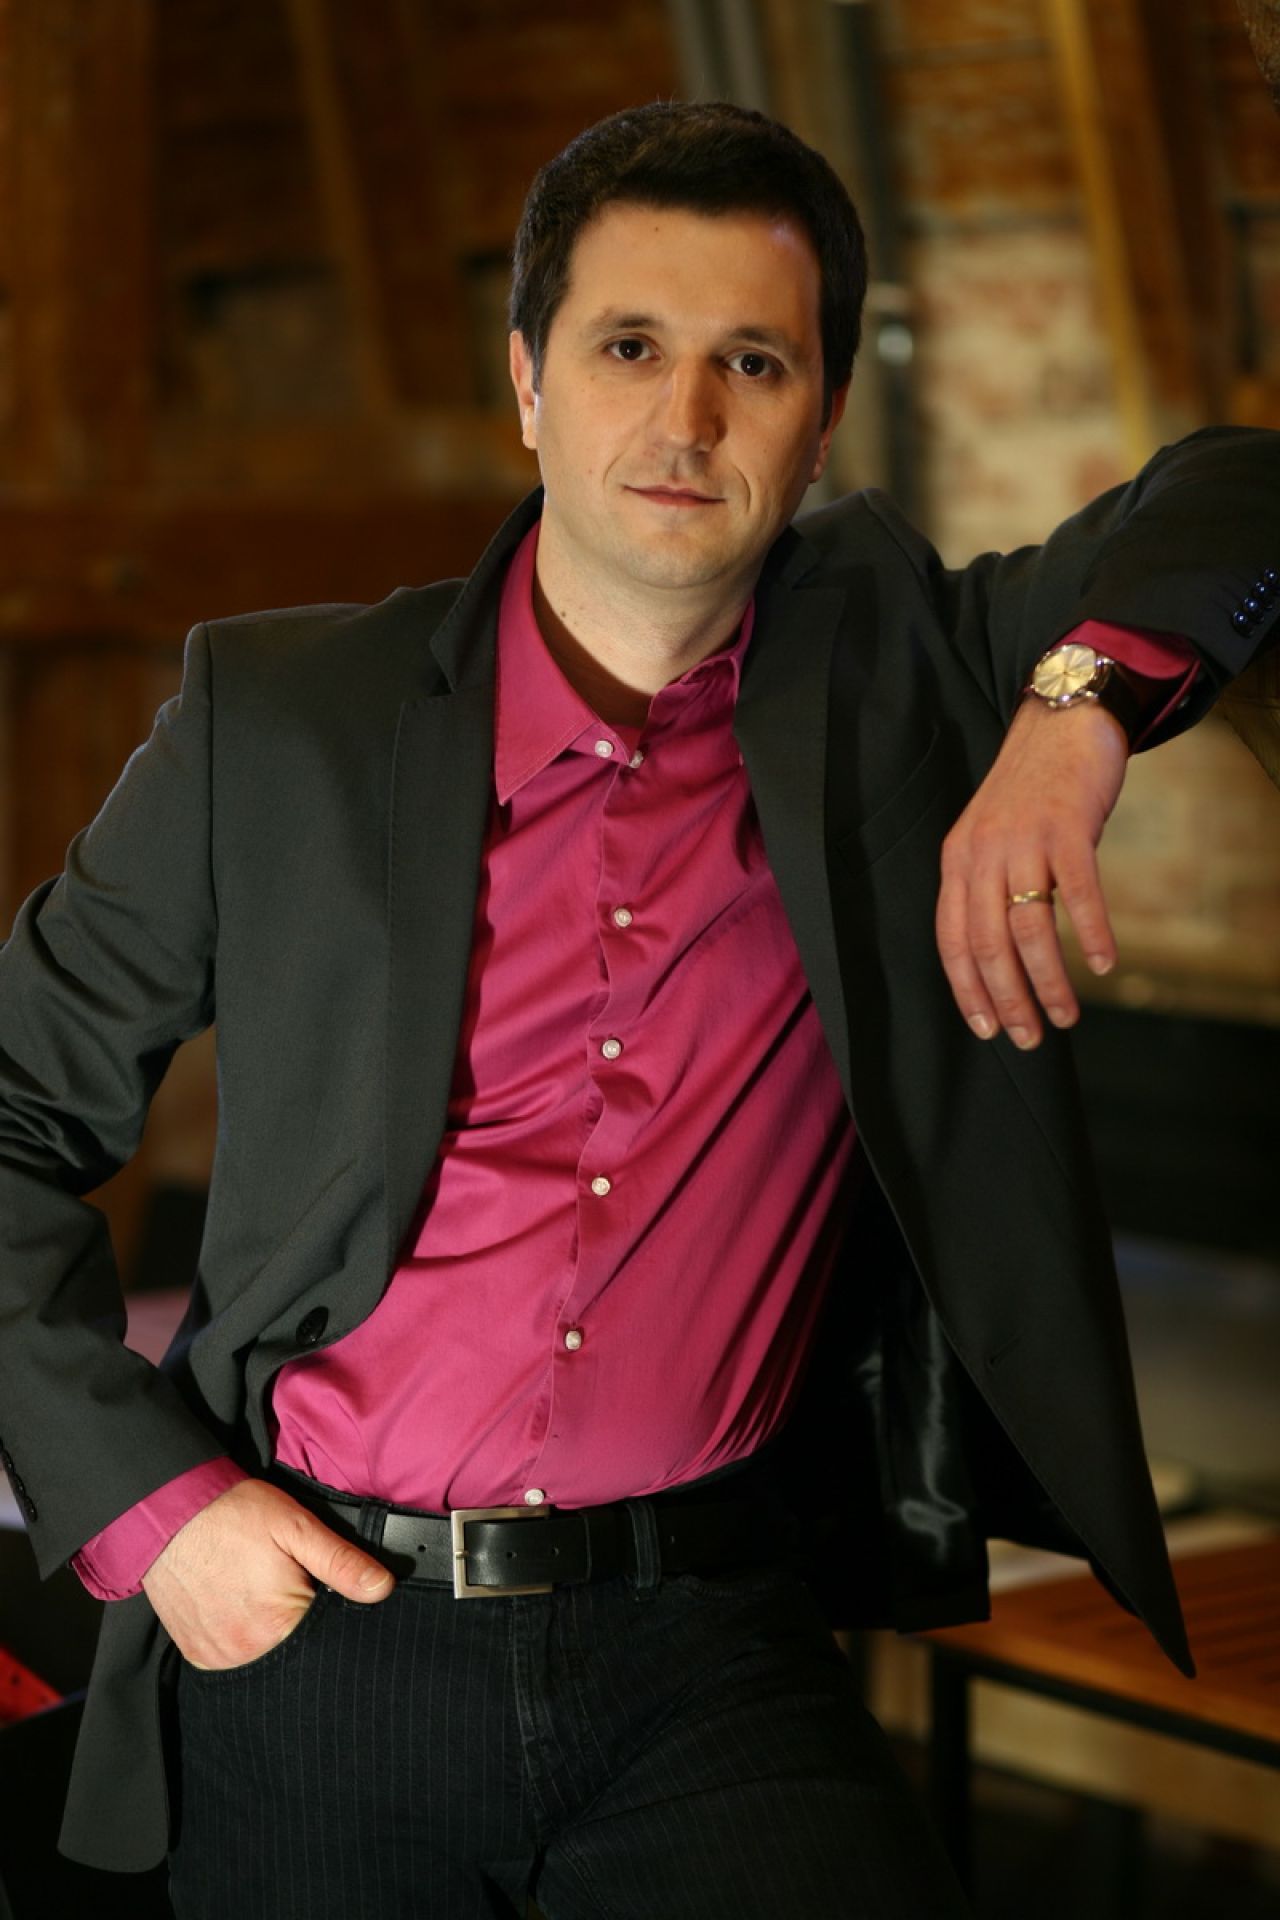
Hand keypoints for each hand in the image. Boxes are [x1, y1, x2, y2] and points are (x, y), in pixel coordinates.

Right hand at [141, 1478, 393, 1669]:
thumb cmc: (234, 1514)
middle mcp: (245, 1652)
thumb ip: (342, 1562)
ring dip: (272, 1631)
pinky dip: (244, 1635)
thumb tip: (384, 1588)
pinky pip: (234, 1656)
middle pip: (296, 1650)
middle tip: (286, 1581)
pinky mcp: (197, 1654)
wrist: (167, 1511)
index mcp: (277, 1626)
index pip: (328, 1638)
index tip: (322, 1586)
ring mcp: (217, 1657)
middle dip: (302, 1621)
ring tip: (261, 1588)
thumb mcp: (297, 1527)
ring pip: (266, 1654)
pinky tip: (241, 1603)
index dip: (333, 1610)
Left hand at [936, 697, 1128, 1048]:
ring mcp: (1025, 839)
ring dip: (1049, 981)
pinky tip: (1103, 965)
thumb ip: (988, 889)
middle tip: (1030, 1038)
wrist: (1061, 723)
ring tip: (1067, 1015)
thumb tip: (1003, 959)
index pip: (952, 940)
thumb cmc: (1031, 792)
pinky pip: (1079, 891)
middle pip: (988, 944)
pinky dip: (1092, 933)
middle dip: (1008, 1000)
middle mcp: (983, 853)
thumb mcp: (991, 840)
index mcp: (958, 861)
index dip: (967, 990)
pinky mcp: (1068, 826)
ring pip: (1030, 927)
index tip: (986, 1030)